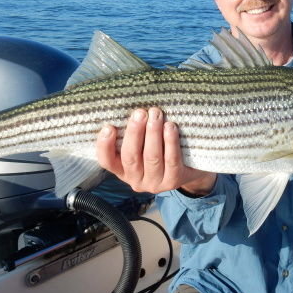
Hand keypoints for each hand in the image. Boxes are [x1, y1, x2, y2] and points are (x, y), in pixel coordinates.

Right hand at [96, 107, 216, 194]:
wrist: (188, 169)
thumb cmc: (160, 150)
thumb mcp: (142, 145)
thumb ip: (135, 134)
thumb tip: (131, 109)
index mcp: (122, 170)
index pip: (107, 161)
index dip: (105, 145)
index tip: (108, 127)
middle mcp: (135, 180)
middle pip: (131, 156)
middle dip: (134, 132)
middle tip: (140, 112)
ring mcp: (154, 183)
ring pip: (151, 157)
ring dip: (153, 133)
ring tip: (156, 114)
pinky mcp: (173, 181)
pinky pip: (171, 160)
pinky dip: (170, 142)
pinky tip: (170, 127)